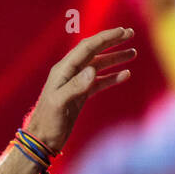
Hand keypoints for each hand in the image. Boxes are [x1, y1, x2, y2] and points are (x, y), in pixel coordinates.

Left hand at [24, 27, 135, 153]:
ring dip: (115, 59)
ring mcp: (75, 85)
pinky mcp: (80, 97)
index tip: (123, 31)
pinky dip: (112, 77)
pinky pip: (98, 82)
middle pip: (93, 52)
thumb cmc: (47, 122)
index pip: (87, 48)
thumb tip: (92, 70)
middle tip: (130, 33)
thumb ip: (75, 86)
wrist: (41, 141)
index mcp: (63, 70)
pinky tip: (125, 75)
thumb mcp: (60, 103)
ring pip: (98, 66)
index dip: (105, 38)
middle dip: (112, 42)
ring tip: (133, 53)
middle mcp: (69, 74)